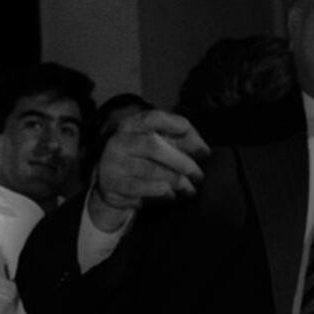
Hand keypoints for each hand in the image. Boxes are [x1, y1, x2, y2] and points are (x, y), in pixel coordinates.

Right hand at [88, 110, 209, 230]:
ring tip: (189, 189)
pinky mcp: (112, 186)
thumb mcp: (159, 144)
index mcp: (130, 126)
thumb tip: (203, 151)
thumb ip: (181, 141)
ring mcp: (112, 164)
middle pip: (153, 146)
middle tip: (198, 175)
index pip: (153, 118)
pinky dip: (160, 193)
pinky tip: (170, 195)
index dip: (175, 124)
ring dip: (175, 181)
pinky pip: (140, 190)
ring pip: (150, 171)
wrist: (111, 185)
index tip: (193, 137)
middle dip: (181, 161)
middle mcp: (118, 142)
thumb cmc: (142, 160)